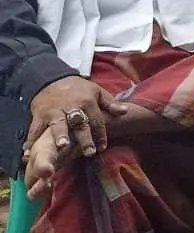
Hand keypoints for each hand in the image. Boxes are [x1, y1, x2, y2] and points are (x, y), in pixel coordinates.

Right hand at [25, 76, 127, 194]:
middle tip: (89, 152)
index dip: (100, 134)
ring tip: (62, 146)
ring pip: (58, 124)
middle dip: (84, 137)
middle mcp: (71, 107)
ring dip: (60, 135)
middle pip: (79, 123)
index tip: (103, 147)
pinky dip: (31, 141)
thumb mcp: (96, 91)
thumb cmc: (77, 88)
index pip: (96, 120)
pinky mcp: (39, 114)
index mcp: (87, 101)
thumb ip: (110, 103)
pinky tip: (28, 154)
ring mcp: (54, 111)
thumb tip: (125, 112)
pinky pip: (34, 129)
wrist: (51, 78)